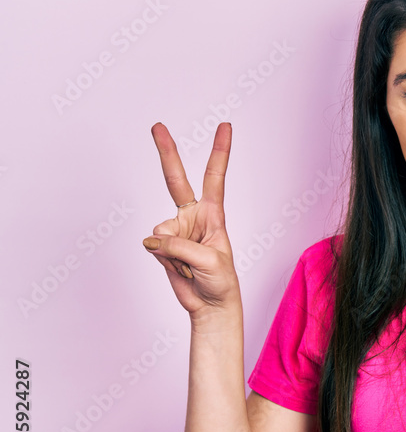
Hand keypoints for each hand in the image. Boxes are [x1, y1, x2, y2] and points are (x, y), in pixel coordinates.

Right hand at [142, 122, 241, 319]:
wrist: (210, 304)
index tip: (225, 126)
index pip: (215, 177)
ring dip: (173, 253)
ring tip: (190, 266)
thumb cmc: (221, 281)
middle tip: (157, 126)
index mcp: (213, 214)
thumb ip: (180, 246)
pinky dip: (164, 260)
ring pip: (160, 231)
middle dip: (167, 152)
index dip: (219, 152)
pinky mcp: (161, 245)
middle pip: (176, 180)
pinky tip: (178, 268)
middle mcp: (193, 216)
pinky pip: (154, 246)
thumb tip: (154, 239)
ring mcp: (176, 230)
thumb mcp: (210, 261)